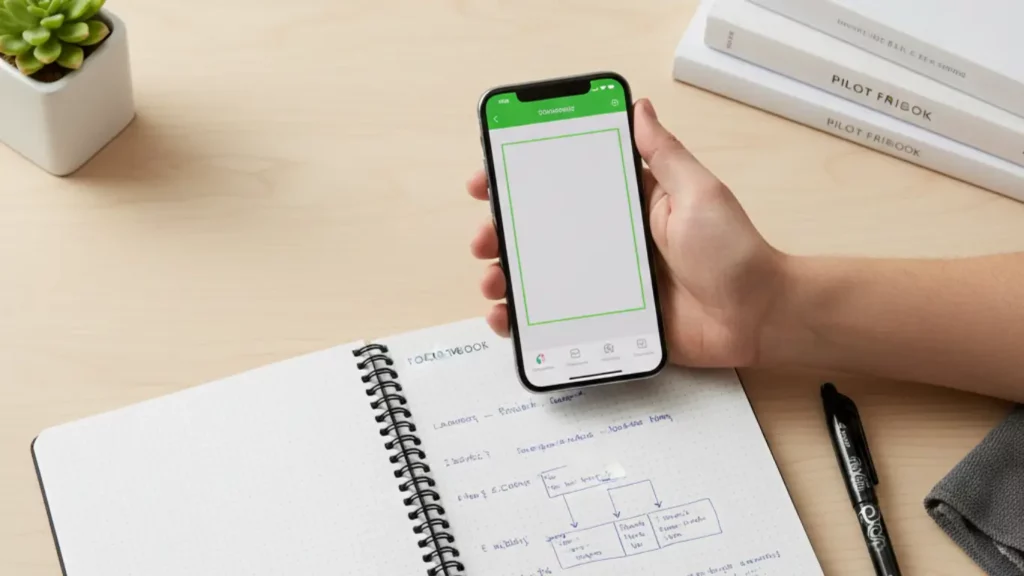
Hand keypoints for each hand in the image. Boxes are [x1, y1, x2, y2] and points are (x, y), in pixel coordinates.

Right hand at [468, 98, 786, 366]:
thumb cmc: (734, 252)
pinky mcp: (611, 320)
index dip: (523, 181)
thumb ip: (663, 155)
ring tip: (493, 281)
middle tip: (485, 238)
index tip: (491, 179)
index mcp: (627, 206)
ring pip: (542, 277)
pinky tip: (509, 319)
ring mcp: (607, 284)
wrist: (757, 317)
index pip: (565, 186)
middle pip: (542, 234)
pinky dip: (527, 321)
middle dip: (503, 233)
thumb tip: (639, 108)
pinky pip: (559, 320)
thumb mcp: (697, 192)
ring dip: (507, 276)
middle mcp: (611, 242)